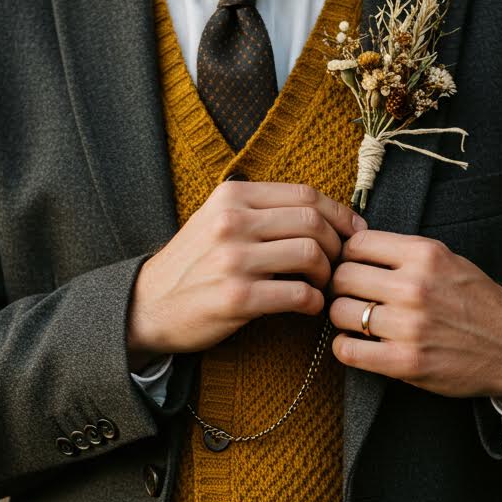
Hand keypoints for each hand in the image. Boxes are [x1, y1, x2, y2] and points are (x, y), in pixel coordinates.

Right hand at [125, 181, 364, 370]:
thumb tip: (322, 213)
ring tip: (321, 285)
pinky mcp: (238, 297)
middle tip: (338, 264)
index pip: (304, 195)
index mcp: (232, 197)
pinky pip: (298, 294)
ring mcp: (234, 260)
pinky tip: (309, 306)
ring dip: (327, 274)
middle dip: (336, 245)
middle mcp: (233, 222)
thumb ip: (260, 210)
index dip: (339, 214)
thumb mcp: (217, 220)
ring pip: (310, 254)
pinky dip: (314, 302)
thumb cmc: (193, 265)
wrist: (148, 305)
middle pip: (312, 222)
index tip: (354, 232)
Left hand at [327, 230, 501, 398]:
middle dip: (340, 287)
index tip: (353, 268)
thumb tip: (356, 247)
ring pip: (340, 312)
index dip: (348, 257)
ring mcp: (408, 325)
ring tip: (356, 321)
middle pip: (342, 277)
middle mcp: (414, 286)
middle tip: (349, 296)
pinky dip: (345, 347)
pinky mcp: (405, 361)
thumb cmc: (477, 303)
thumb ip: (406, 253)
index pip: (357, 244)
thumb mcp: (448, 260)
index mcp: (424, 254)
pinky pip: (348, 350)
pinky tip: (356, 345)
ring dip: (342, 318)